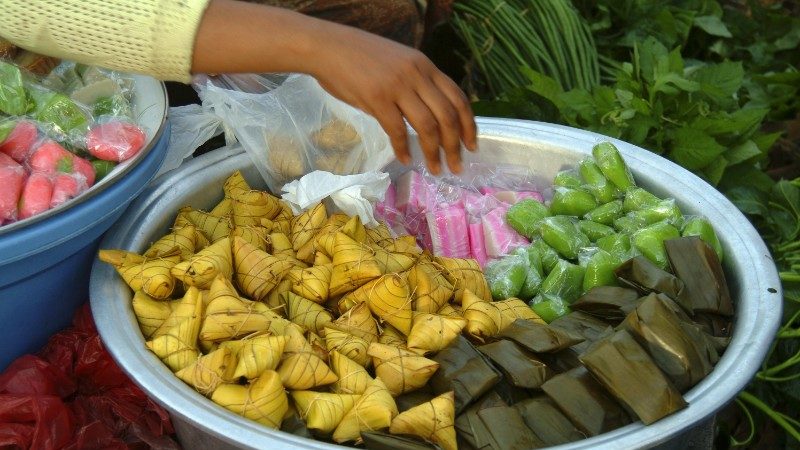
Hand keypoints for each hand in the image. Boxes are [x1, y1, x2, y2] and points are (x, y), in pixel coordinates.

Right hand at [303, 23, 476, 174]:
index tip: (471, 145)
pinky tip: (406, 159)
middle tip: (457, 166)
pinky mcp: (377, 98)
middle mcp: (417, 75)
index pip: (458, 98)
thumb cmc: (361, 58)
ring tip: (436, 169)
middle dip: (455, 146)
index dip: (469, 125)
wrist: (328, 47)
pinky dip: (403, 148)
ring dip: (434, 152)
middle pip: (448, 116)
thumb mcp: (400, 63)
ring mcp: (398, 86)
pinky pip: (397, 130)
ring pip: (427, 126)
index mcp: (425, 66)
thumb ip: (417, 84)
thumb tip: (431, 114)